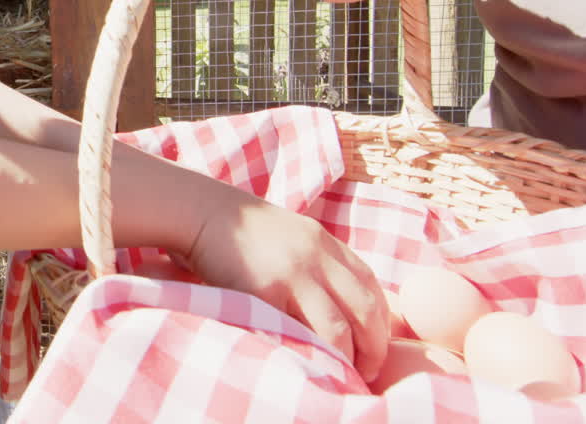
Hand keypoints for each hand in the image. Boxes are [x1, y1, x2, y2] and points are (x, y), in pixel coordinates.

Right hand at [173, 184, 389, 381]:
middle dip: (374, 347)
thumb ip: (317, 261)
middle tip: (368, 371)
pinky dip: (308, 351)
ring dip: (346, 357)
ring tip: (340, 372)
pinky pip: (296, 331)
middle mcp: (317, 256)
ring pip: (337, 328)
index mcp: (325, 242)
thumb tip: (341, 305)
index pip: (372, 286)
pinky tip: (307, 362)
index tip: (376, 345)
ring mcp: (293, 273)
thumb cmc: (243, 232)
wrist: (203, 212)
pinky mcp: (265, 290)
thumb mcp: (292, 236)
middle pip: (365, 310)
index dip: (382, 321)